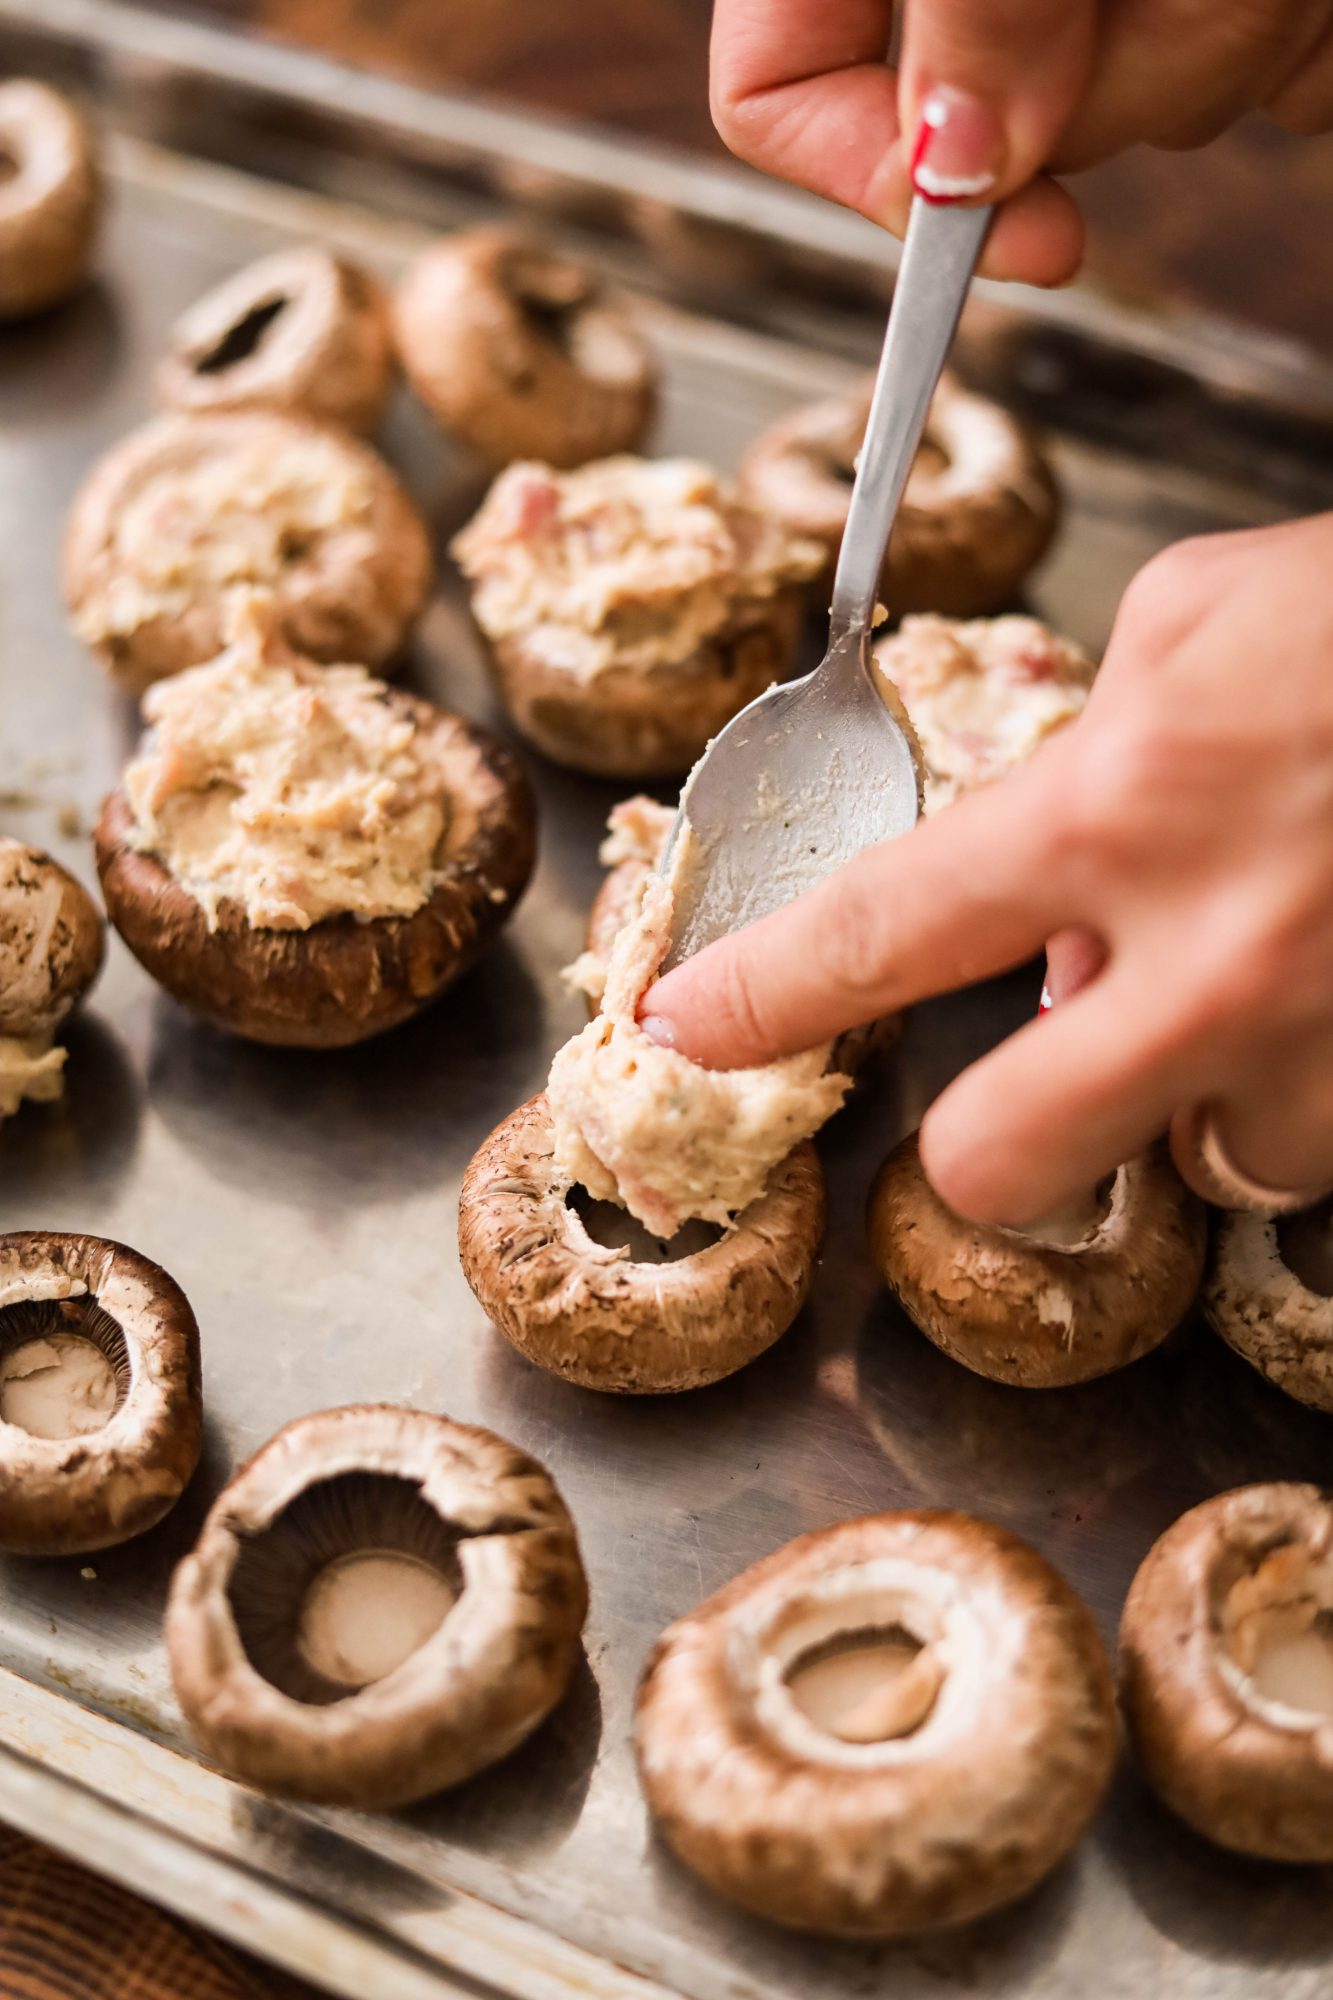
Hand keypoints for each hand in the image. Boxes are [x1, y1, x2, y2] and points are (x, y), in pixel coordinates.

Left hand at [642, 515, 1332, 1222]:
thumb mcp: (1205, 620)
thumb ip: (1093, 755)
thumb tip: (1057, 902)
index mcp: (1118, 811)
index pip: (873, 939)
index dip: (755, 1000)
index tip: (687, 1029)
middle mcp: (1211, 961)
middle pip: (1003, 1162)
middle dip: (983, 1144)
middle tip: (1010, 1090)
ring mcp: (1327, 1043)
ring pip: (1203, 1164)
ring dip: (1190, 1100)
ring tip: (1240, 997)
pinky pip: (1320, 1139)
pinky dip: (1302, 1084)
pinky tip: (1326, 987)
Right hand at [710, 0, 1332, 285]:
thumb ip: (969, 11)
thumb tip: (953, 171)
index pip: (772, 90)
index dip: (864, 170)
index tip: (1006, 214)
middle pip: (957, 135)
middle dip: (1083, 99)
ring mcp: (1071, 11)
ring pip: (1112, 121)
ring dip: (1199, 49)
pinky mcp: (1191, 13)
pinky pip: (1226, 78)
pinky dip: (1265, 38)